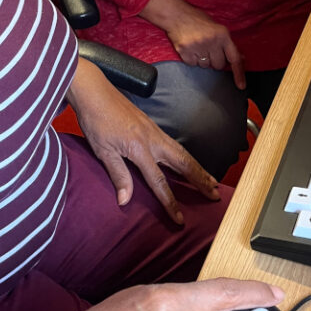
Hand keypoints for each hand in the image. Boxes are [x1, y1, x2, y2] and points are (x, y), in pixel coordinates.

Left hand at [68, 59, 220, 222]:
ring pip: (183, 152)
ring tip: (211, 181)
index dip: (170, 202)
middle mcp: (153, 140)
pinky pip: (176, 145)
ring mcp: (155, 131)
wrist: (96, 92)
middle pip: (183, 163)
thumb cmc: (96, 121)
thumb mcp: (103, 151)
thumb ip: (118, 175)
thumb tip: (125, 201)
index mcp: (140, 149)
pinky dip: (187, 156)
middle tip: (215, 194)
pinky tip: (190, 162)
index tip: (180, 219)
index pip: (159, 182)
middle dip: (200, 180)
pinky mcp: (152, 126)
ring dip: (198, 168)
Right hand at [140, 0, 245, 88]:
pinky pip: (193, 65)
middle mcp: (212, 41)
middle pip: (219, 65)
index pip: (234, 58)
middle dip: (215, 61)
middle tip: (209, 50)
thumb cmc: (197, 20)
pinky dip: (192, 59)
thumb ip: (227, 43)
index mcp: (222, 35)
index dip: (239, 73)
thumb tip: (240, 58)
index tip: (241, 86)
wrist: (176, 14)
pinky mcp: (186, 52)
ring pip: (206, 66)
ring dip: (203, 60)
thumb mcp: (217, 28)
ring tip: (198, 47)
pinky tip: (190, 48)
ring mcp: (198, 47)